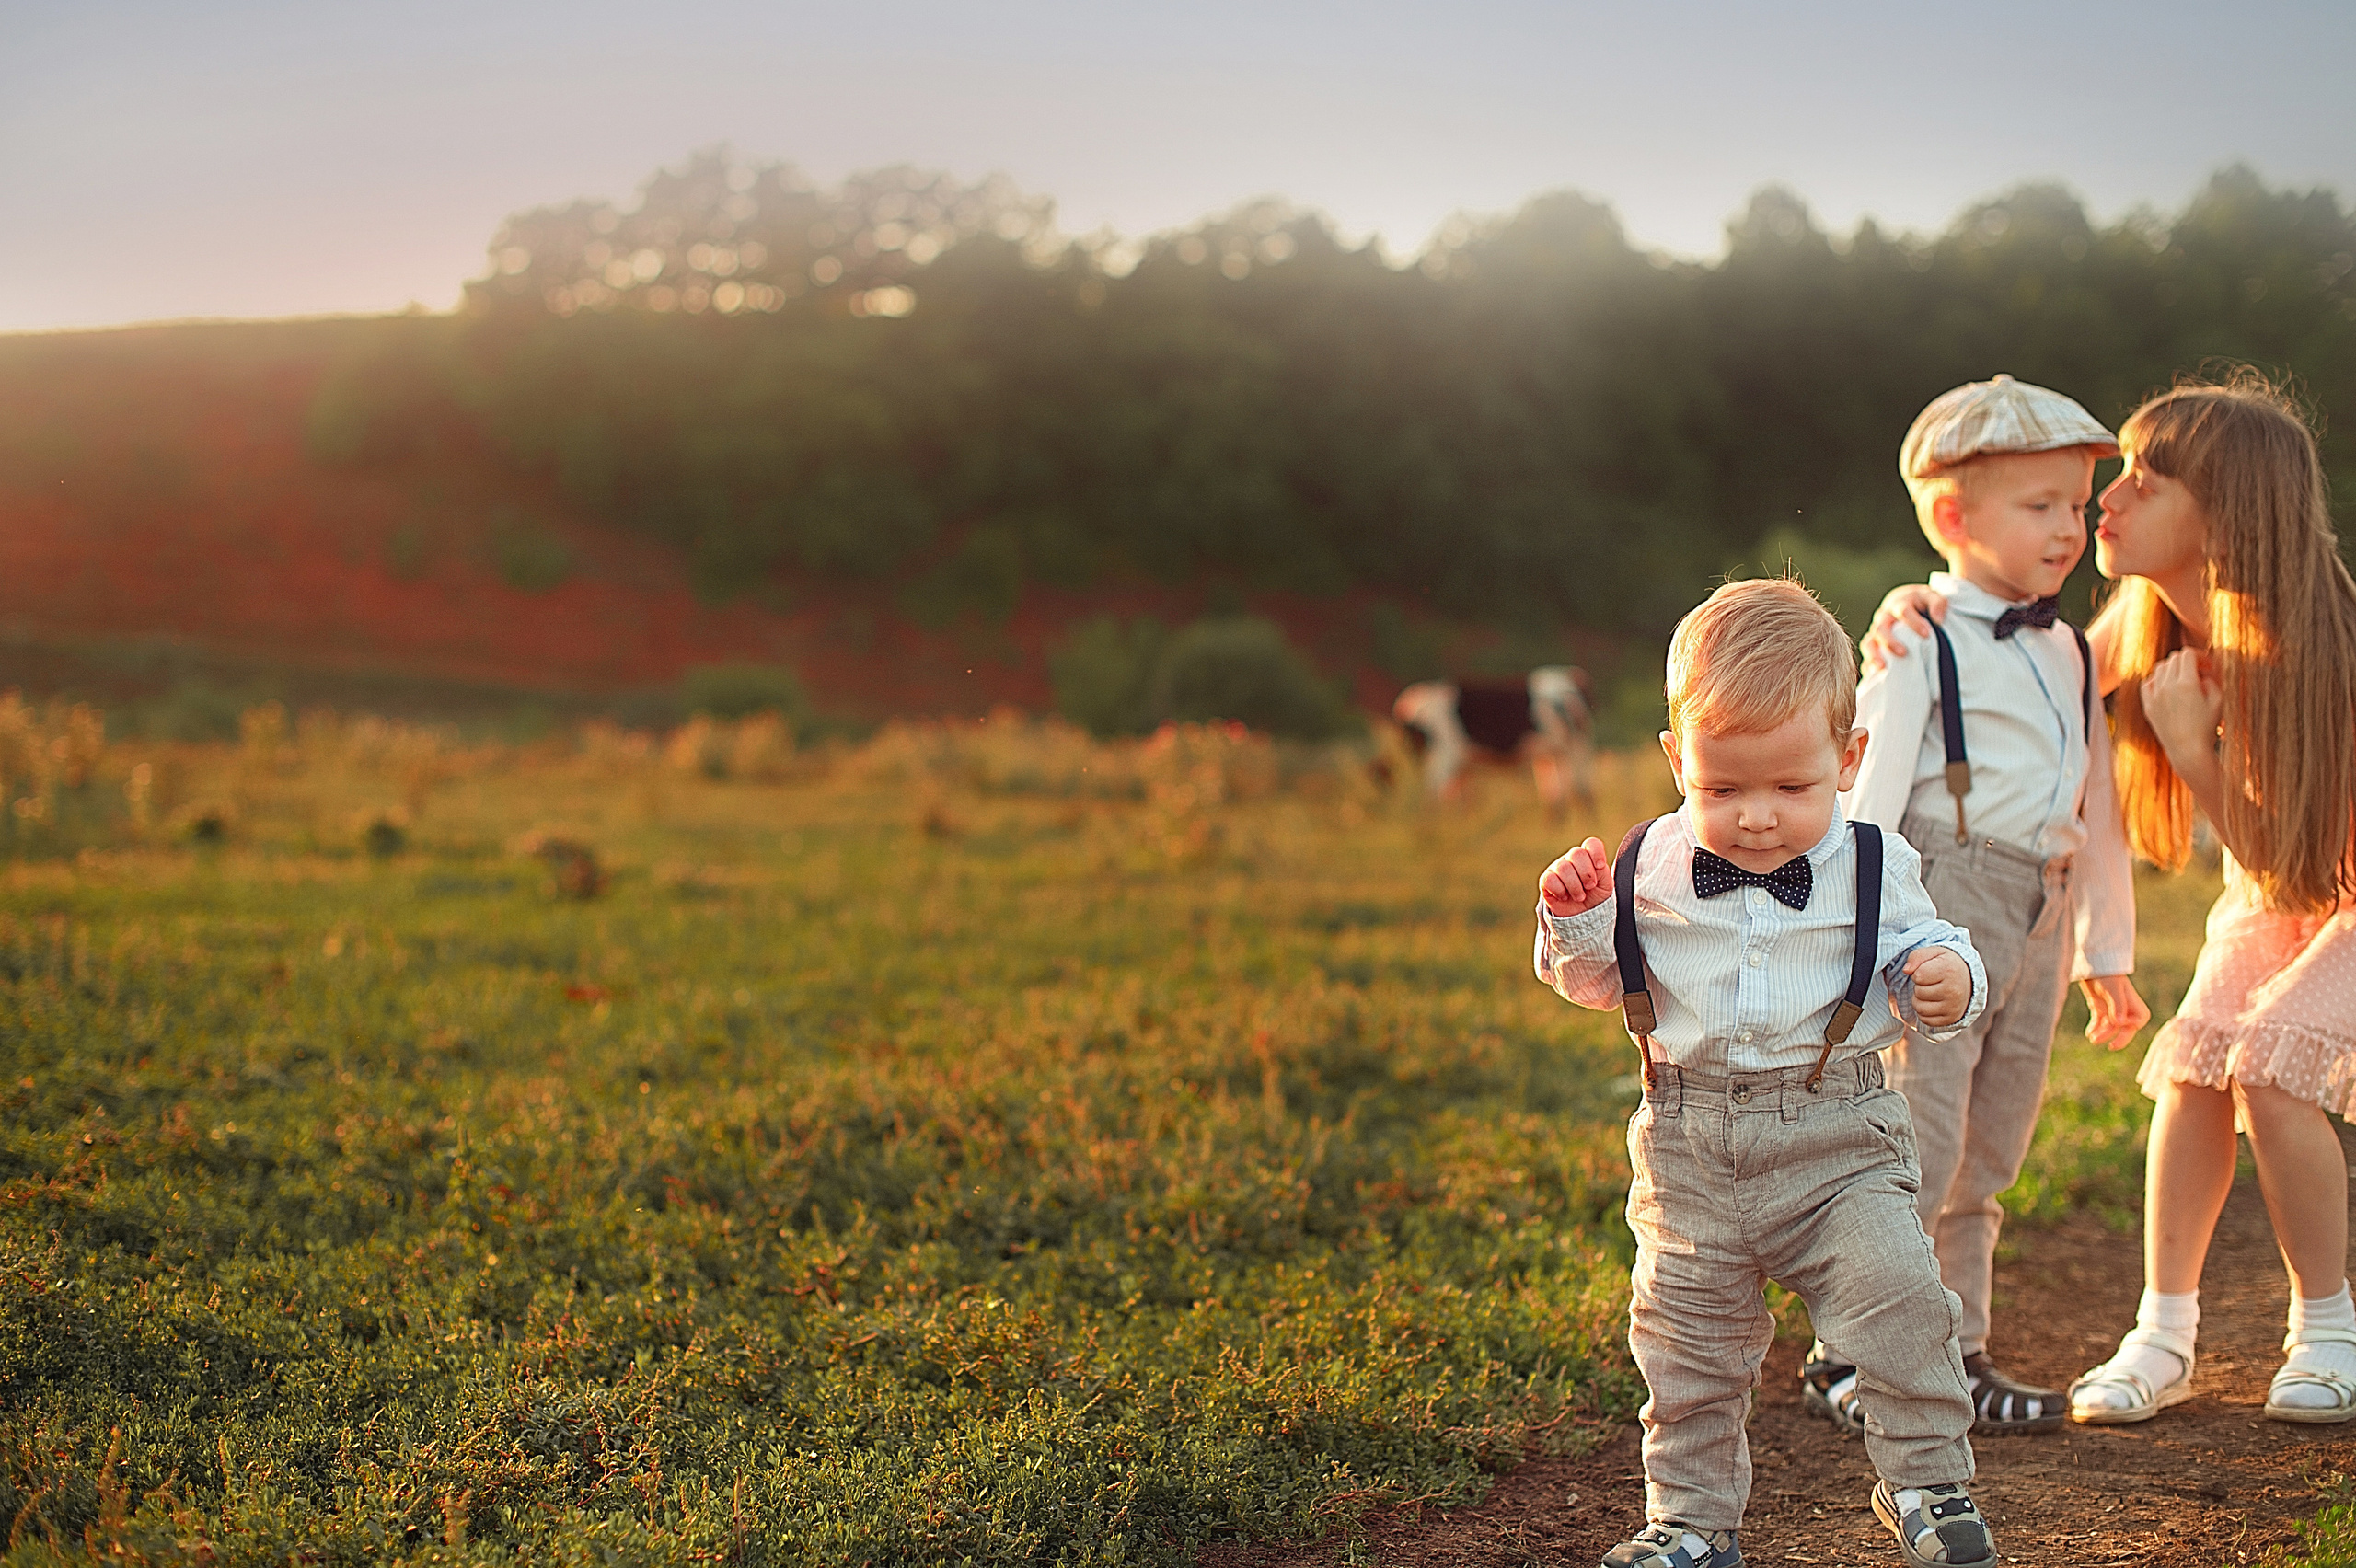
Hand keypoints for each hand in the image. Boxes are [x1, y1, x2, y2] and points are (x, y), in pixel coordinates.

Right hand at [1539, 837, 1611, 915]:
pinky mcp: (1546, 880)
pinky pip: (1549, 879)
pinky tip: (1565, 897)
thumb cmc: (1596, 897)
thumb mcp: (1605, 885)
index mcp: (1589, 857)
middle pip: (1577, 853)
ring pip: (1563, 867)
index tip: (1600, 867)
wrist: (1583, 917)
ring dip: (1574, 886)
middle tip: (1590, 886)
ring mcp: (1557, 868)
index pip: (1591, 844)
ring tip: (1580, 897)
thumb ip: (1603, 872)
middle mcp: (1572, 859)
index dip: (1596, 853)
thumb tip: (1597, 864)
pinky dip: (1560, 890)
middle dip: (1586, 873)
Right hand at [1859, 585, 1948, 673]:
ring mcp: (1876, 632)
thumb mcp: (1931, 597)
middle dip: (1890, 641)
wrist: (1906, 602)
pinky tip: (1875, 675)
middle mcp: (1883, 617)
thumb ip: (1938, 603)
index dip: (1913, 622)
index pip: (1902, 611)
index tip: (1926, 634)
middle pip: (1880, 628)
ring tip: (1882, 668)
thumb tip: (1938, 619)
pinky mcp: (1873, 644)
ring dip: (1874, 655)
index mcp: (1898, 604)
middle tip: (1903, 653)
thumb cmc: (1921, 603)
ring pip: (1869, 642)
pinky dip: (1868, 664)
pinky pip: (1867, 656)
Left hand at [1904, 944, 1970, 1028]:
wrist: (1969, 981)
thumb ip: (1916, 956)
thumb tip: (1906, 971)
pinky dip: (1925, 1012)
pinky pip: (1925, 1020)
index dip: (1918, 973)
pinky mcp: (1951, 1019)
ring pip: (1920, 1008)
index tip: (1928, 971)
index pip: (1918, 976)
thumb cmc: (1946, 965)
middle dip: (1919, 986)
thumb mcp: (1934, 953)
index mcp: (1949, 970)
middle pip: (1918, 992)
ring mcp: (1953, 1007)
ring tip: (1931, 992)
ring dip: (1919, 1000)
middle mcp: (1954, 990)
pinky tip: (1934, 1003)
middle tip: (1931, 982)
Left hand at [2078, 974, 2150, 1049]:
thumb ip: (2117, 1006)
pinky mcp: (2099, 1006)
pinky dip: (2095, 1027)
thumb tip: (2120, 1023)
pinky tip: (2089, 1032)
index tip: (2119, 1025)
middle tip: (2106, 1045)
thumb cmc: (2107, 974)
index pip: (2137, 1022)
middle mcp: (2124, 1007)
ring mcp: (2111, 1008)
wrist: (2092, 963)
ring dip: (2102, 1033)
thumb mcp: (2112, 990)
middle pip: (2124, 1028)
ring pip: (2109, 1026)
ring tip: (2092, 1038)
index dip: (2129, 1028)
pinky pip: (2099, 1021)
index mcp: (2133, 1003)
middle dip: (2115, 1036)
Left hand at [2139, 648, 2221, 773]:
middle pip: (2173, 659)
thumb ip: (2211, 679)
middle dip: (2187, 662)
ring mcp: (2154, 696)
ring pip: (2159, 669)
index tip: (2207, 667)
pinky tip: (2167, 688)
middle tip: (2198, 675)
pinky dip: (2157, 680)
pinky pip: (2147, 683)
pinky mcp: (2148, 705)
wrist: (2187, 751)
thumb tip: (2201, 671)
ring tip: (2184, 681)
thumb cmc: (2207, 727)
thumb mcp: (2218, 700)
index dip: (2199, 656)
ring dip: (2172, 669)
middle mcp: (2167, 686)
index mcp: (2186, 683)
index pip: (2187, 654)